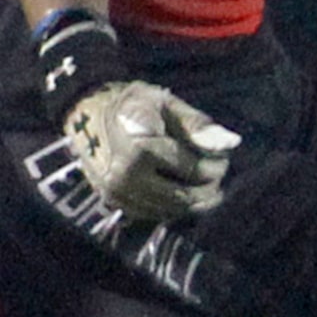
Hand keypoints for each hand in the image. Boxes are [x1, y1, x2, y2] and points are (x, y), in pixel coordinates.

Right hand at [63, 81, 239, 222]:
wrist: (84, 111)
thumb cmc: (132, 103)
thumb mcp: (166, 103)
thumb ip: (198, 125)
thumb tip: (232, 144)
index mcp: (141, 147)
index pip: (193, 170)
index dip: (216, 167)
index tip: (224, 159)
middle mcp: (126, 174)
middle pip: (184, 195)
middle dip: (209, 188)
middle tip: (218, 174)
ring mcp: (116, 191)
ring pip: (171, 209)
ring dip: (195, 202)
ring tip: (206, 185)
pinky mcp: (112, 201)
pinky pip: (153, 214)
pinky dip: (174, 207)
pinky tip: (184, 193)